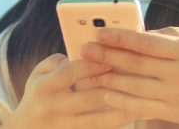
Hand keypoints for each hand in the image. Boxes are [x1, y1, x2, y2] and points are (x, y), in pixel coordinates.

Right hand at [2, 53, 141, 128]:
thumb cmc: (36, 96)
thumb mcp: (36, 74)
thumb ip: (54, 60)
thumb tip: (75, 56)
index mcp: (44, 87)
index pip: (71, 74)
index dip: (91, 65)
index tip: (111, 57)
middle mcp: (53, 109)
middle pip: (89, 98)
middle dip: (113, 86)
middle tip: (136, 76)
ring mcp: (63, 128)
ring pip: (97, 121)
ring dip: (121, 111)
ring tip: (142, 102)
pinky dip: (114, 125)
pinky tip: (131, 117)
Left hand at [81, 27, 178, 128]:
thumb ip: (172, 34)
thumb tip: (142, 33)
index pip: (147, 42)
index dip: (121, 37)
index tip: (101, 32)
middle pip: (137, 64)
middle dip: (108, 56)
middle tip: (86, 49)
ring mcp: (178, 96)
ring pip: (135, 87)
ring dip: (109, 78)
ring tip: (90, 70)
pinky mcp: (175, 113)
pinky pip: (143, 107)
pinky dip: (122, 101)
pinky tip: (106, 93)